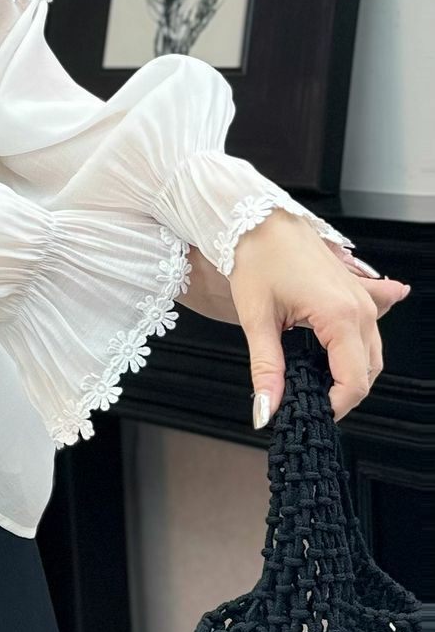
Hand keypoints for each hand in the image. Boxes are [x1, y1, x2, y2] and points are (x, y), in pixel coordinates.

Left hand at [227, 212, 410, 425]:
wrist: (258, 216)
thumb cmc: (257, 257)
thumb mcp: (257, 318)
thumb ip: (266, 369)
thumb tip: (266, 411)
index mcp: (340, 317)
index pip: (354, 382)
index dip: (334, 407)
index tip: (309, 414)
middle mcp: (360, 309)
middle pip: (367, 372)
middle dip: (342, 393)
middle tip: (307, 401)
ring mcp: (363, 298)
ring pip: (372, 353)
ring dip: (350, 372)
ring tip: (316, 382)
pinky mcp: (357, 290)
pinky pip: (373, 324)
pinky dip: (361, 343)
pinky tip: (346, 348)